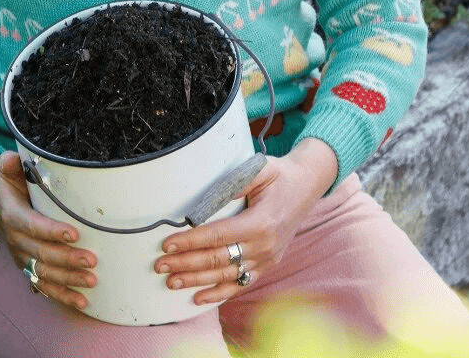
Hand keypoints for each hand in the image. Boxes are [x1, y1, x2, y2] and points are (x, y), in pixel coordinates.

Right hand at [0, 151, 97, 310]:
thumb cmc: (9, 179)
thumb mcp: (6, 168)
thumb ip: (9, 164)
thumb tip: (10, 159)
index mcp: (11, 214)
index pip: (31, 225)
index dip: (51, 231)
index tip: (74, 233)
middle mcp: (14, 239)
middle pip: (40, 253)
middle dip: (67, 258)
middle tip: (91, 259)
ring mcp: (20, 255)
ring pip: (44, 272)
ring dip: (68, 280)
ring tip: (91, 281)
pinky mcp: (27, 264)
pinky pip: (43, 283)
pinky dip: (61, 295)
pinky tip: (81, 302)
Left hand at [153, 138, 338, 303]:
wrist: (307, 186)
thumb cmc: (280, 175)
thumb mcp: (260, 170)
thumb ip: (234, 183)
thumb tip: (206, 199)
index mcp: (261, 222)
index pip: (217, 236)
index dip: (190, 241)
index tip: (167, 244)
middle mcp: (264, 246)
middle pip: (217, 259)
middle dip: (186, 263)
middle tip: (160, 265)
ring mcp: (266, 258)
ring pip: (226, 275)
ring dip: (197, 280)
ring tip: (172, 282)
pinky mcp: (267, 264)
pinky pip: (241, 283)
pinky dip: (219, 293)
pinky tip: (198, 297)